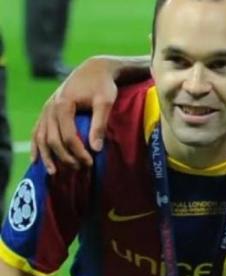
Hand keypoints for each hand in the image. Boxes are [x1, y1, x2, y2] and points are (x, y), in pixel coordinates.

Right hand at [31, 57, 118, 174]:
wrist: (94, 69)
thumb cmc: (103, 85)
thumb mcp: (105, 102)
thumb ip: (100, 124)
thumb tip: (96, 149)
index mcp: (63, 105)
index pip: (67, 136)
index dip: (77, 152)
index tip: (90, 162)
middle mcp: (50, 107)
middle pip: (53, 139)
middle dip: (65, 157)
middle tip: (81, 168)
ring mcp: (46, 109)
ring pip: (41, 137)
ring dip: (47, 156)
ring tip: (55, 172)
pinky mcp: (47, 111)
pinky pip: (37, 131)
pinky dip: (36, 146)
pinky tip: (36, 160)